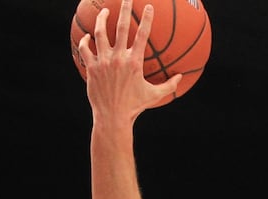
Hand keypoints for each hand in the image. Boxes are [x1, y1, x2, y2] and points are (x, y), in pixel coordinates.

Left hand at [76, 0, 180, 117]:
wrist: (113, 117)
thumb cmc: (134, 107)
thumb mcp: (154, 95)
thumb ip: (169, 85)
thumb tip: (181, 77)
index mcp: (134, 62)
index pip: (142, 34)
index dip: (146, 18)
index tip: (148, 6)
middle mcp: (118, 58)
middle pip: (121, 26)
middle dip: (125, 8)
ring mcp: (103, 61)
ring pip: (100, 33)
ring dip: (102, 19)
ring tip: (104, 12)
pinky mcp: (91, 68)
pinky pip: (86, 48)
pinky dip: (86, 40)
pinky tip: (88, 36)